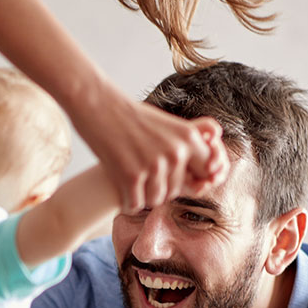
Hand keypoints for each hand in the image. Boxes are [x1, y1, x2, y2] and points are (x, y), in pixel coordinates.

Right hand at [71, 93, 228, 212]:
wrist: (97, 103)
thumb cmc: (130, 115)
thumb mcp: (168, 124)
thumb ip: (188, 144)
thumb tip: (209, 165)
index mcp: (188, 138)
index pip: (206, 172)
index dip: (194, 181)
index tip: (182, 183)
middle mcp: (175, 152)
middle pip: (176, 190)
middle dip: (162, 189)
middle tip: (145, 180)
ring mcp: (152, 165)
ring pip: (156, 199)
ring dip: (144, 197)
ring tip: (133, 186)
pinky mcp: (130, 175)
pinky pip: (135, 204)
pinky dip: (128, 203)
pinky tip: (123, 193)